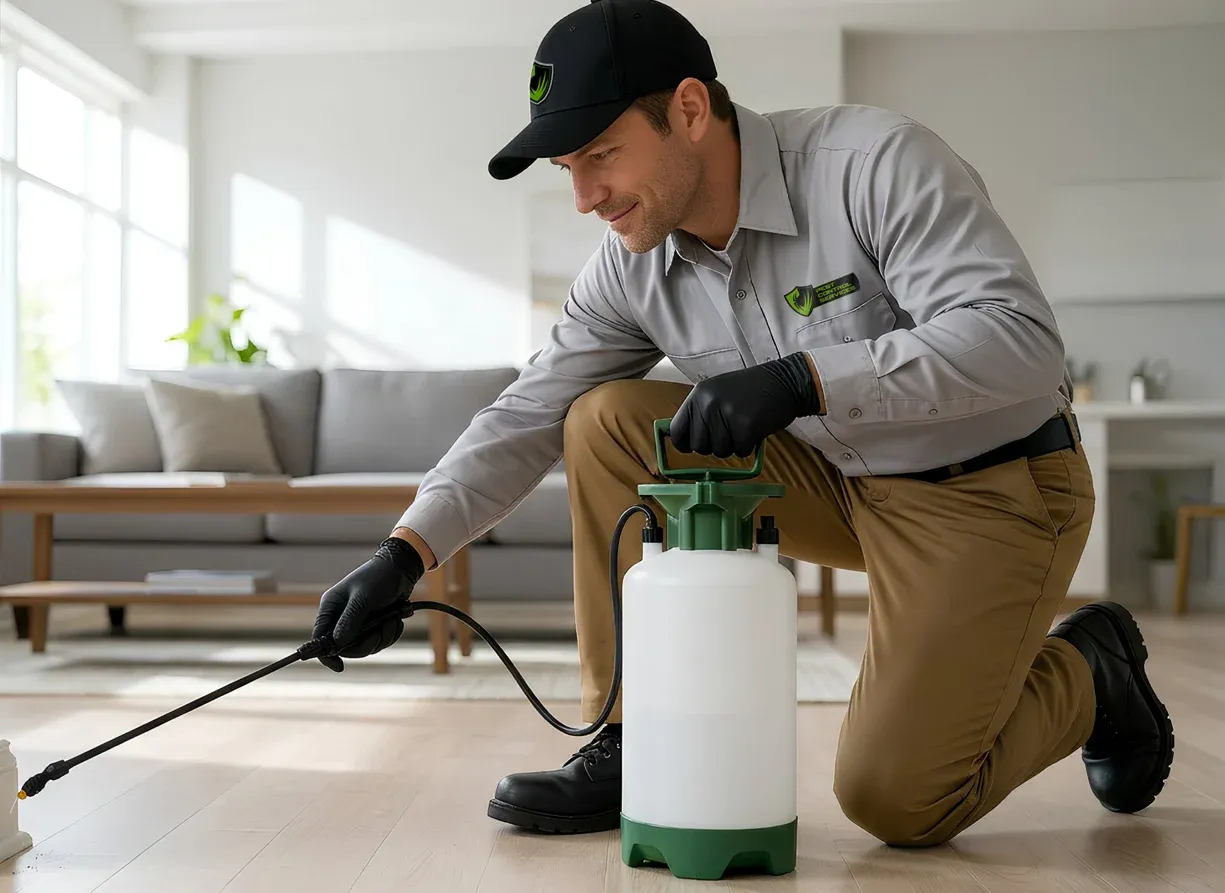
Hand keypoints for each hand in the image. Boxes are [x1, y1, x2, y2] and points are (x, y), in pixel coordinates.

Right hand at [311, 537, 424, 671]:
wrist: (402, 569)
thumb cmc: (379, 577)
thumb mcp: (363, 598)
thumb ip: (350, 621)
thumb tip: (338, 645)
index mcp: (331, 607)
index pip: (320, 637)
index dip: (326, 655)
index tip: (339, 666)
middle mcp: (341, 617)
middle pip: (345, 647)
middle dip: (365, 644)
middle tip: (379, 633)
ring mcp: (358, 622)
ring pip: (365, 646)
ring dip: (382, 637)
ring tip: (392, 620)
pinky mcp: (373, 624)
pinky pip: (379, 641)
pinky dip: (389, 634)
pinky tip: (396, 621)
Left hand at [670, 353, 823, 457]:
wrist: (784, 382)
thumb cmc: (751, 390)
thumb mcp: (717, 392)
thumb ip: (699, 412)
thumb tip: (680, 439)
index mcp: (698, 395)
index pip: (677, 430)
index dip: (685, 443)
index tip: (693, 446)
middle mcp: (708, 404)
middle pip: (699, 446)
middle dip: (714, 446)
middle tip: (730, 431)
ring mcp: (727, 415)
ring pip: (720, 451)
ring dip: (733, 445)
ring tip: (744, 425)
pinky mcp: (746, 427)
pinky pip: (740, 451)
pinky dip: (749, 445)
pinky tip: (755, 428)